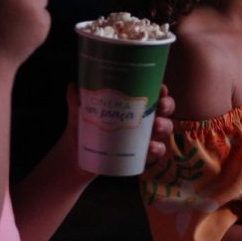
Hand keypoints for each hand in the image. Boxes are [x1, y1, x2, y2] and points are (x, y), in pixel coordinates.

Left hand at [60, 83, 176, 170]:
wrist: (76, 154)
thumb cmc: (82, 126)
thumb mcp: (79, 110)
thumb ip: (76, 98)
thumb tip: (73, 86)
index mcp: (132, 101)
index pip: (152, 91)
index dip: (161, 89)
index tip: (161, 88)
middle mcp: (142, 116)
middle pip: (164, 108)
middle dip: (168, 106)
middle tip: (161, 106)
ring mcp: (143, 135)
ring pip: (164, 128)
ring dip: (164, 126)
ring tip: (156, 127)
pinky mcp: (140, 154)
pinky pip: (156, 151)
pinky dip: (157, 149)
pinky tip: (150, 147)